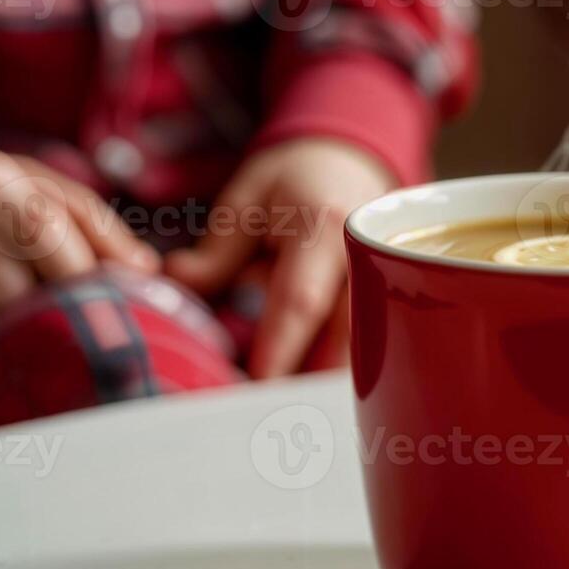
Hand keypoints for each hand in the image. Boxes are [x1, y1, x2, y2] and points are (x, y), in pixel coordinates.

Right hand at [0, 149, 157, 352]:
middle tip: (64, 333)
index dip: (84, 280)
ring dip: (3, 334)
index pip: (50, 235)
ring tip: (5, 321)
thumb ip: (91, 224)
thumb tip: (146, 269)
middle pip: (13, 290)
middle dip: (44, 316)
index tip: (110, 310)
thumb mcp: (29, 191)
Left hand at [165, 138, 393, 377]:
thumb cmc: (294, 180)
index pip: (301, 301)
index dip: (280, 348)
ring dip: (317, 376)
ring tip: (274, 390)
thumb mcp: (247, 199)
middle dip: (304, 378)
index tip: (257, 386)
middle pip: (344, 340)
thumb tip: (179, 282)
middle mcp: (366, 261)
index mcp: (326, 228)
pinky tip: (298, 373)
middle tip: (258, 405)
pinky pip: (363, 346)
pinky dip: (329, 366)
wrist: (349, 163)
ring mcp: (387, 283)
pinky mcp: (389, 302)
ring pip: (361, 350)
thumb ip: (218, 250)